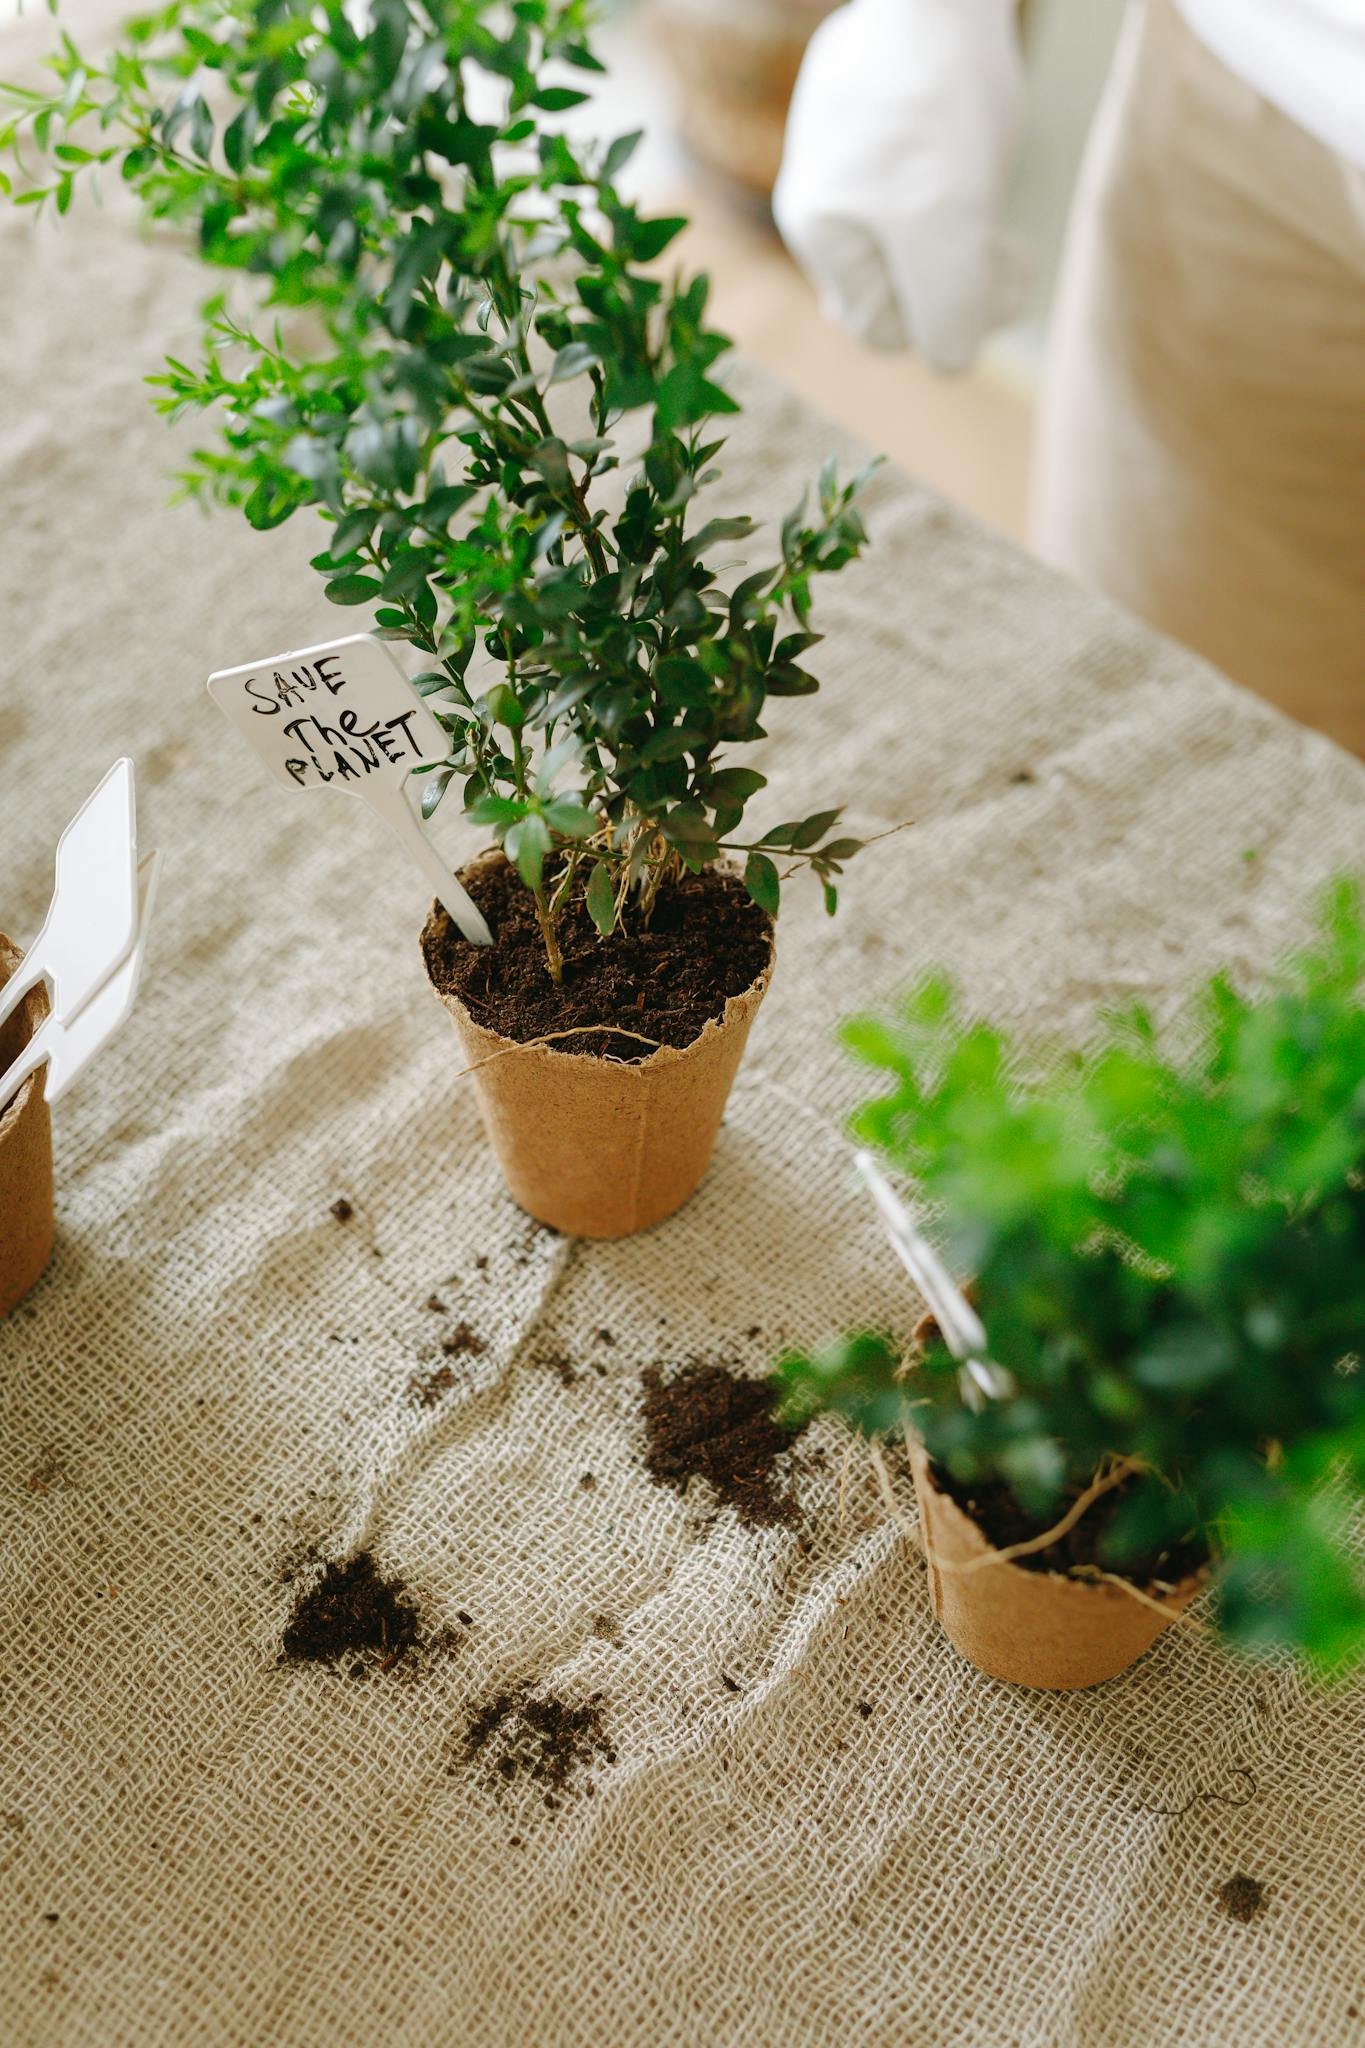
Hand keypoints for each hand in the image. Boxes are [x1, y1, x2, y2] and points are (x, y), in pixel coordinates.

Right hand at [774, 0, 1026, 372]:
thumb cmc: (943, 102)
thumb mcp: (950, 225)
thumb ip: (947, 312)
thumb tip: (948, 361)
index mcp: (817, 230)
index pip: (883, 328)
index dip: (951, 321)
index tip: (1008, 273)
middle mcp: (814, 196)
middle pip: (891, 288)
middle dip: (953, 284)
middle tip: (1010, 255)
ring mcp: (838, 150)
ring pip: (903, 236)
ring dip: (955, 238)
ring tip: (993, 203)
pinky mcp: (869, 108)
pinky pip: (908, 177)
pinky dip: (948, 182)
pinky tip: (972, 149)